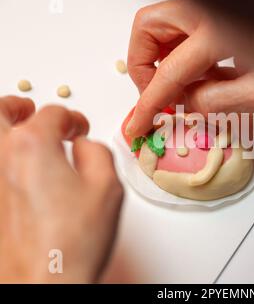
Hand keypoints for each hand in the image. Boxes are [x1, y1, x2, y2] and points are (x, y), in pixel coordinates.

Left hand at [0, 96, 122, 282]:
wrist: (43, 282)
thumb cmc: (72, 241)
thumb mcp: (107, 186)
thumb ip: (97, 152)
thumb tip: (82, 147)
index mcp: (33, 146)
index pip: (52, 114)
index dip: (72, 118)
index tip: (78, 128)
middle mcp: (1, 158)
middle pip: (0, 111)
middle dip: (18, 106)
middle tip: (30, 111)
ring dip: (4, 128)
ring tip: (18, 132)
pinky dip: (4, 157)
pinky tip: (17, 167)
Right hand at [126, 0, 253, 137]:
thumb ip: (215, 102)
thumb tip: (184, 102)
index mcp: (223, 32)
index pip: (168, 73)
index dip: (146, 104)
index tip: (135, 125)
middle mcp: (213, 10)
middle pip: (148, 26)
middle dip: (143, 64)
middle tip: (158, 93)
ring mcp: (214, 9)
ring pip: (162, 24)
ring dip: (160, 58)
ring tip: (182, 86)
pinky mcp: (218, 14)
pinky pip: (182, 28)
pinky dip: (179, 52)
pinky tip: (200, 73)